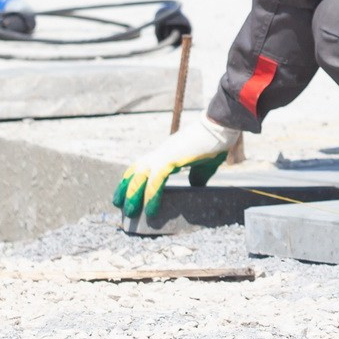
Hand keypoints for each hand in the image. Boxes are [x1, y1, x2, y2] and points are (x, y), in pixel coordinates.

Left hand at [112, 119, 238, 225]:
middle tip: (119, 204)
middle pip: (135, 170)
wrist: (220, 127)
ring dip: (132, 194)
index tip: (126, 192)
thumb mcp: (203, 164)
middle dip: (124, 187)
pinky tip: (150, 210)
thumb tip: (196, 185)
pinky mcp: (170, 159)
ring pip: (139, 176)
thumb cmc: (214, 142)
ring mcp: (164, 155)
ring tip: (129, 211)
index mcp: (167, 153)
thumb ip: (197, 175)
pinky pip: (155, 181)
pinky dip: (151, 196)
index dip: (132, 178)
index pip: (142, 165)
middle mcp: (161, 153)